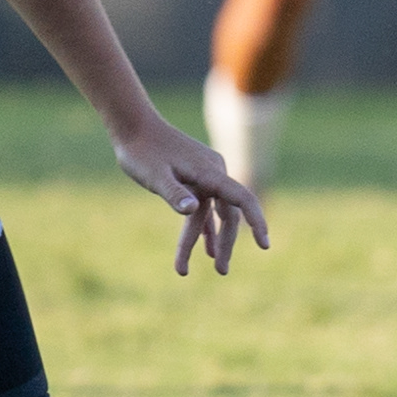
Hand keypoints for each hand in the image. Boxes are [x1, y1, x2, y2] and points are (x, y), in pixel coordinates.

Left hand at [112, 111, 271, 278]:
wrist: (132, 125)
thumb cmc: (141, 150)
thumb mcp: (154, 175)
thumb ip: (174, 193)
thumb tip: (192, 210)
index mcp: (208, 172)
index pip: (241, 198)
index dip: (256, 221)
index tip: (264, 244)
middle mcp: (213, 172)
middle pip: (228, 213)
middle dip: (226, 243)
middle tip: (221, 271)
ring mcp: (206, 173)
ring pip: (215, 212)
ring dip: (214, 238)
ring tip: (216, 266)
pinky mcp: (196, 176)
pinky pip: (206, 205)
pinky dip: (205, 226)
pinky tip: (205, 248)